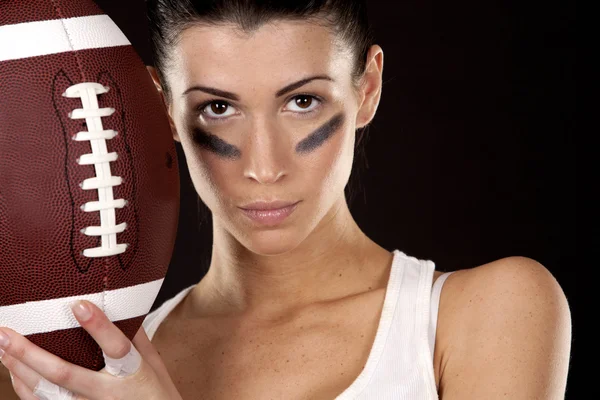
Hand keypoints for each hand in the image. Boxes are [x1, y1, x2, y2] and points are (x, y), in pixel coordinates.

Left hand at [0, 300, 181, 399]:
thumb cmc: (159, 395)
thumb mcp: (155, 365)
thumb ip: (137, 339)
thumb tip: (120, 308)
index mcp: (135, 374)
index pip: (117, 348)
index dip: (99, 327)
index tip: (79, 305)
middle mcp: (108, 395)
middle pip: (66, 374)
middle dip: (32, 354)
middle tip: (7, 333)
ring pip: (48, 393)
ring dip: (20, 369)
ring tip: (2, 346)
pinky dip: (26, 388)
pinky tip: (14, 372)